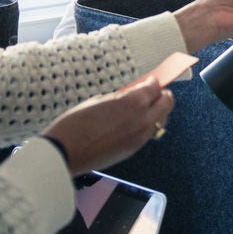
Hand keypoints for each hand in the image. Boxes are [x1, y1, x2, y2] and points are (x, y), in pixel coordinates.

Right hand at [42, 80, 173, 174]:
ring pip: (162, 119)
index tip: (149, 81)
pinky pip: (150, 133)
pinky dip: (148, 125)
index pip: (155, 87)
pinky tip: (136, 122)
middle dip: (162, 95)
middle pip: (167, 103)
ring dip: (157, 111)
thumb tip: (130, 95)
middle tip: (154, 92)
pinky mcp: (135, 149)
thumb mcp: (99, 100)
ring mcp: (141, 136)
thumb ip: (120, 97)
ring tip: (146, 107)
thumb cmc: (75, 125)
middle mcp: (144, 119)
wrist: (65, 152)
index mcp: (134, 102)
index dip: (152, 82)